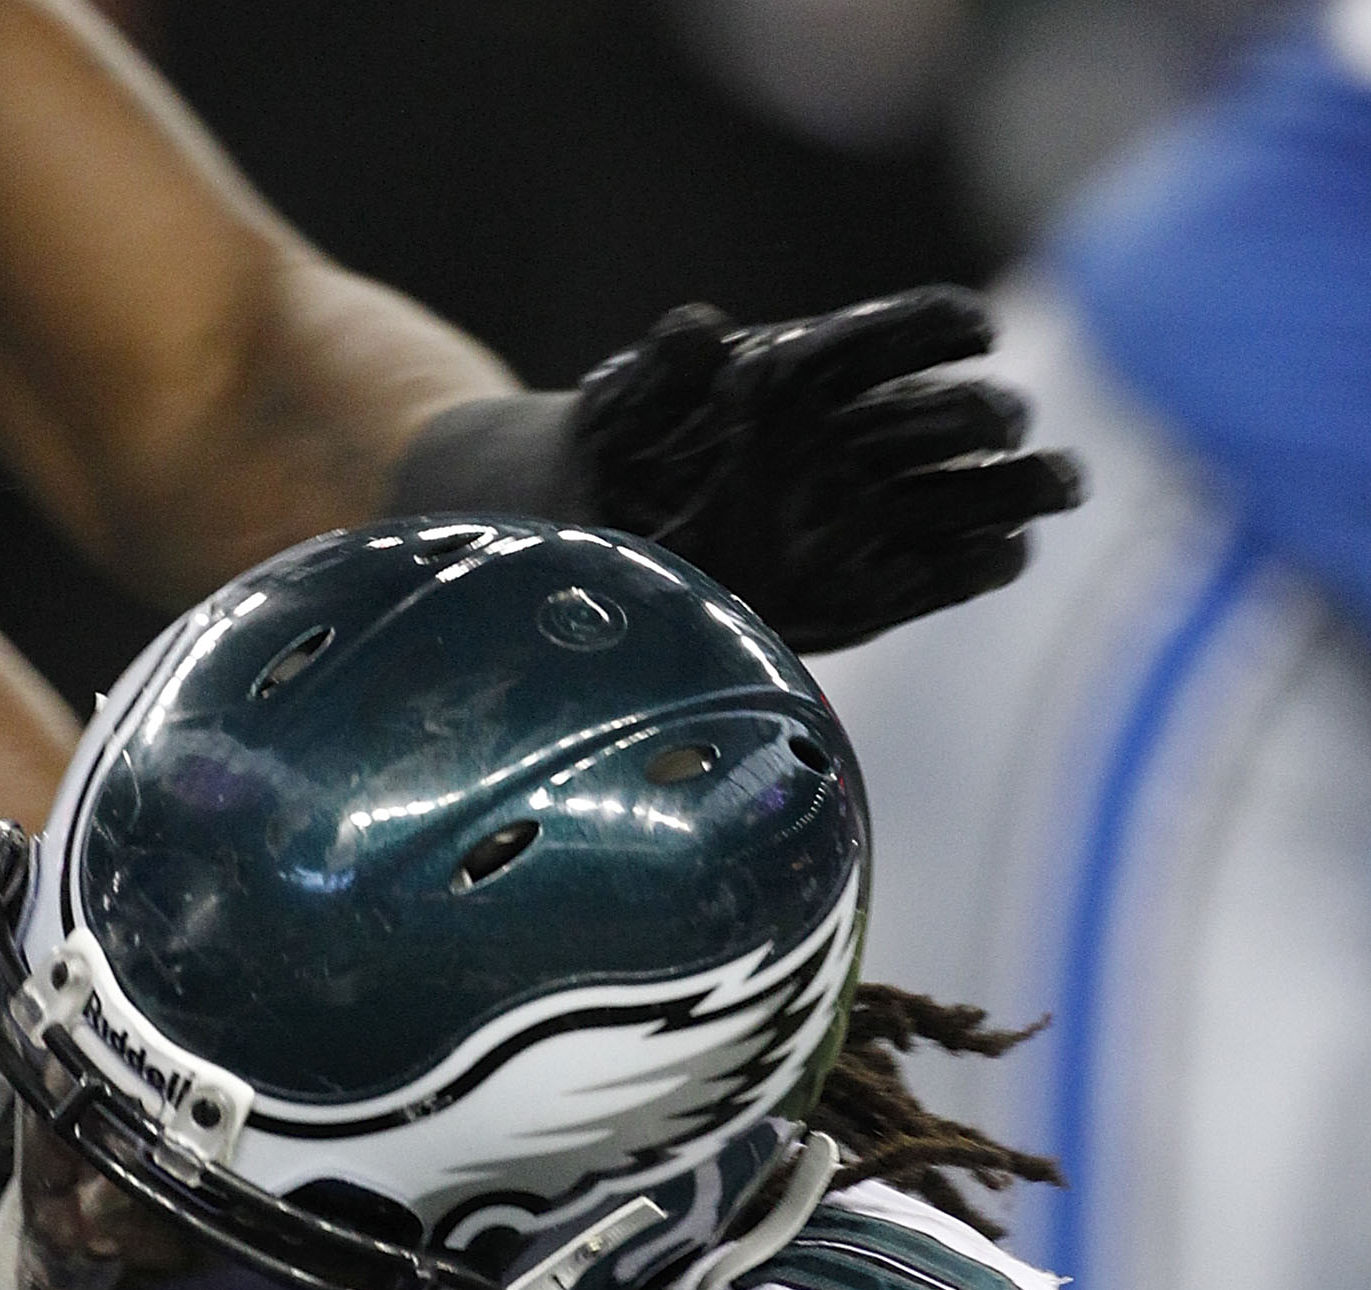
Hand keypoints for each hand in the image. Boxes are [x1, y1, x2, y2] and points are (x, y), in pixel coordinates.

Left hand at [572, 287, 1084, 650]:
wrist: (595, 533)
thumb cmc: (620, 450)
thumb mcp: (625, 404)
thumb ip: (662, 369)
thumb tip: (700, 331)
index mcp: (803, 378)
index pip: (885, 339)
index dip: (932, 328)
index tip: (977, 327)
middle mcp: (843, 443)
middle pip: (936, 422)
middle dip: (981, 420)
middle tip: (1009, 426)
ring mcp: (853, 516)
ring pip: (953, 495)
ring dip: (1012, 491)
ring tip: (1065, 486)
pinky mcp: (852, 591)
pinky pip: (926, 576)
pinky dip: (969, 566)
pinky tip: (1009, 553)